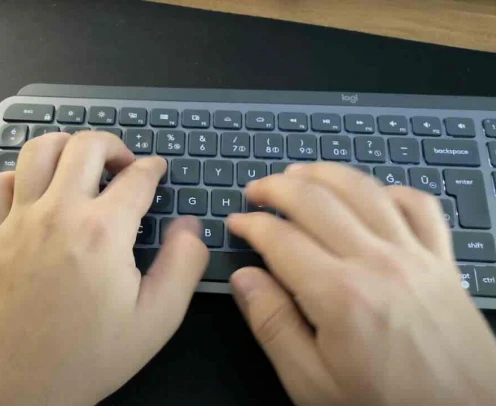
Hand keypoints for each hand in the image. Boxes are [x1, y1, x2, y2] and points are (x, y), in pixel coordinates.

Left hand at [0, 131, 208, 405]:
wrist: (24, 385)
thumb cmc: (92, 355)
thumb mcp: (158, 318)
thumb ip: (183, 264)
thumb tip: (190, 225)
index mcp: (103, 232)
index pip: (136, 177)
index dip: (154, 169)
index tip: (158, 172)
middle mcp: (58, 214)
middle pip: (86, 146)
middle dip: (114, 145)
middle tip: (125, 165)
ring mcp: (19, 221)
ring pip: (38, 150)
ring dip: (66, 146)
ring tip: (82, 165)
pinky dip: (16, 175)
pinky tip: (34, 191)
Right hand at [228, 162, 495, 404]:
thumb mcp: (313, 383)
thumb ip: (273, 325)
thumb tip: (245, 279)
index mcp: (339, 294)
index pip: (281, 237)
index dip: (251, 224)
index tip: (236, 222)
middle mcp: (377, 262)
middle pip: (317, 200)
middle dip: (278, 187)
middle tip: (256, 190)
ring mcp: (414, 256)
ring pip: (363, 190)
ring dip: (325, 174)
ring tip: (298, 174)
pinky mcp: (442, 261)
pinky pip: (418, 205)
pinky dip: (388, 189)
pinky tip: (370, 194)